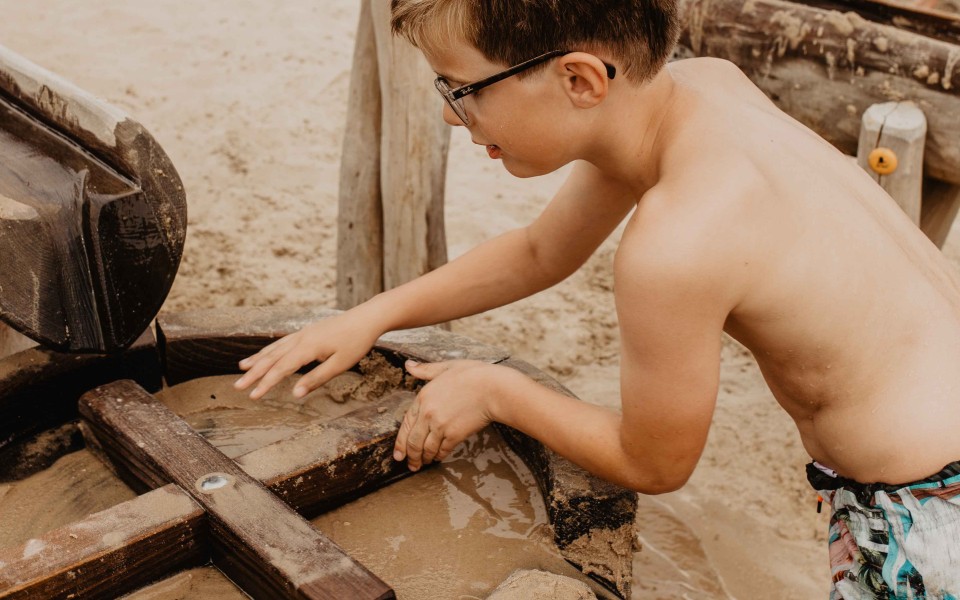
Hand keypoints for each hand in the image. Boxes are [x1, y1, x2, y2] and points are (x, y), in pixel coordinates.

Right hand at [234, 313, 379, 399]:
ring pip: (275, 348)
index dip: (266, 383)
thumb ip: (316, 379)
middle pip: (272, 358)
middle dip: (254, 373)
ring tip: (242, 368)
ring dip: (258, 359)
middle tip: (237, 387)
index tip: (252, 396)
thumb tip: (294, 394)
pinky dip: (270, 349)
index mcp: (308, 348)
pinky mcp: (307, 332)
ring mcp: (302, 333)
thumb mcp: (339, 365)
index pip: (281, 369)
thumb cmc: (356, 342)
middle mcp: (300, 338)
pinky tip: (266, 354)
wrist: (367, 318)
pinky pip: (283, 342)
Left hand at [394, 359, 515, 470]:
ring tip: (422, 464)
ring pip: (426, 448)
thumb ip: (425, 370)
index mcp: (423, 397)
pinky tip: (438, 457)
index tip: (398, 453)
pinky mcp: (454, 435)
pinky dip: (439, 455)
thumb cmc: (473, 375)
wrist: (493, 388)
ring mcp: (440, 426)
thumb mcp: (446, 367)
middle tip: (410, 465)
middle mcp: (428, 414)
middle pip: (413, 441)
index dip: (400, 441)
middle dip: (410, 456)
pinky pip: (442, 450)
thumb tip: (408, 365)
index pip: (406, 424)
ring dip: (423, 459)